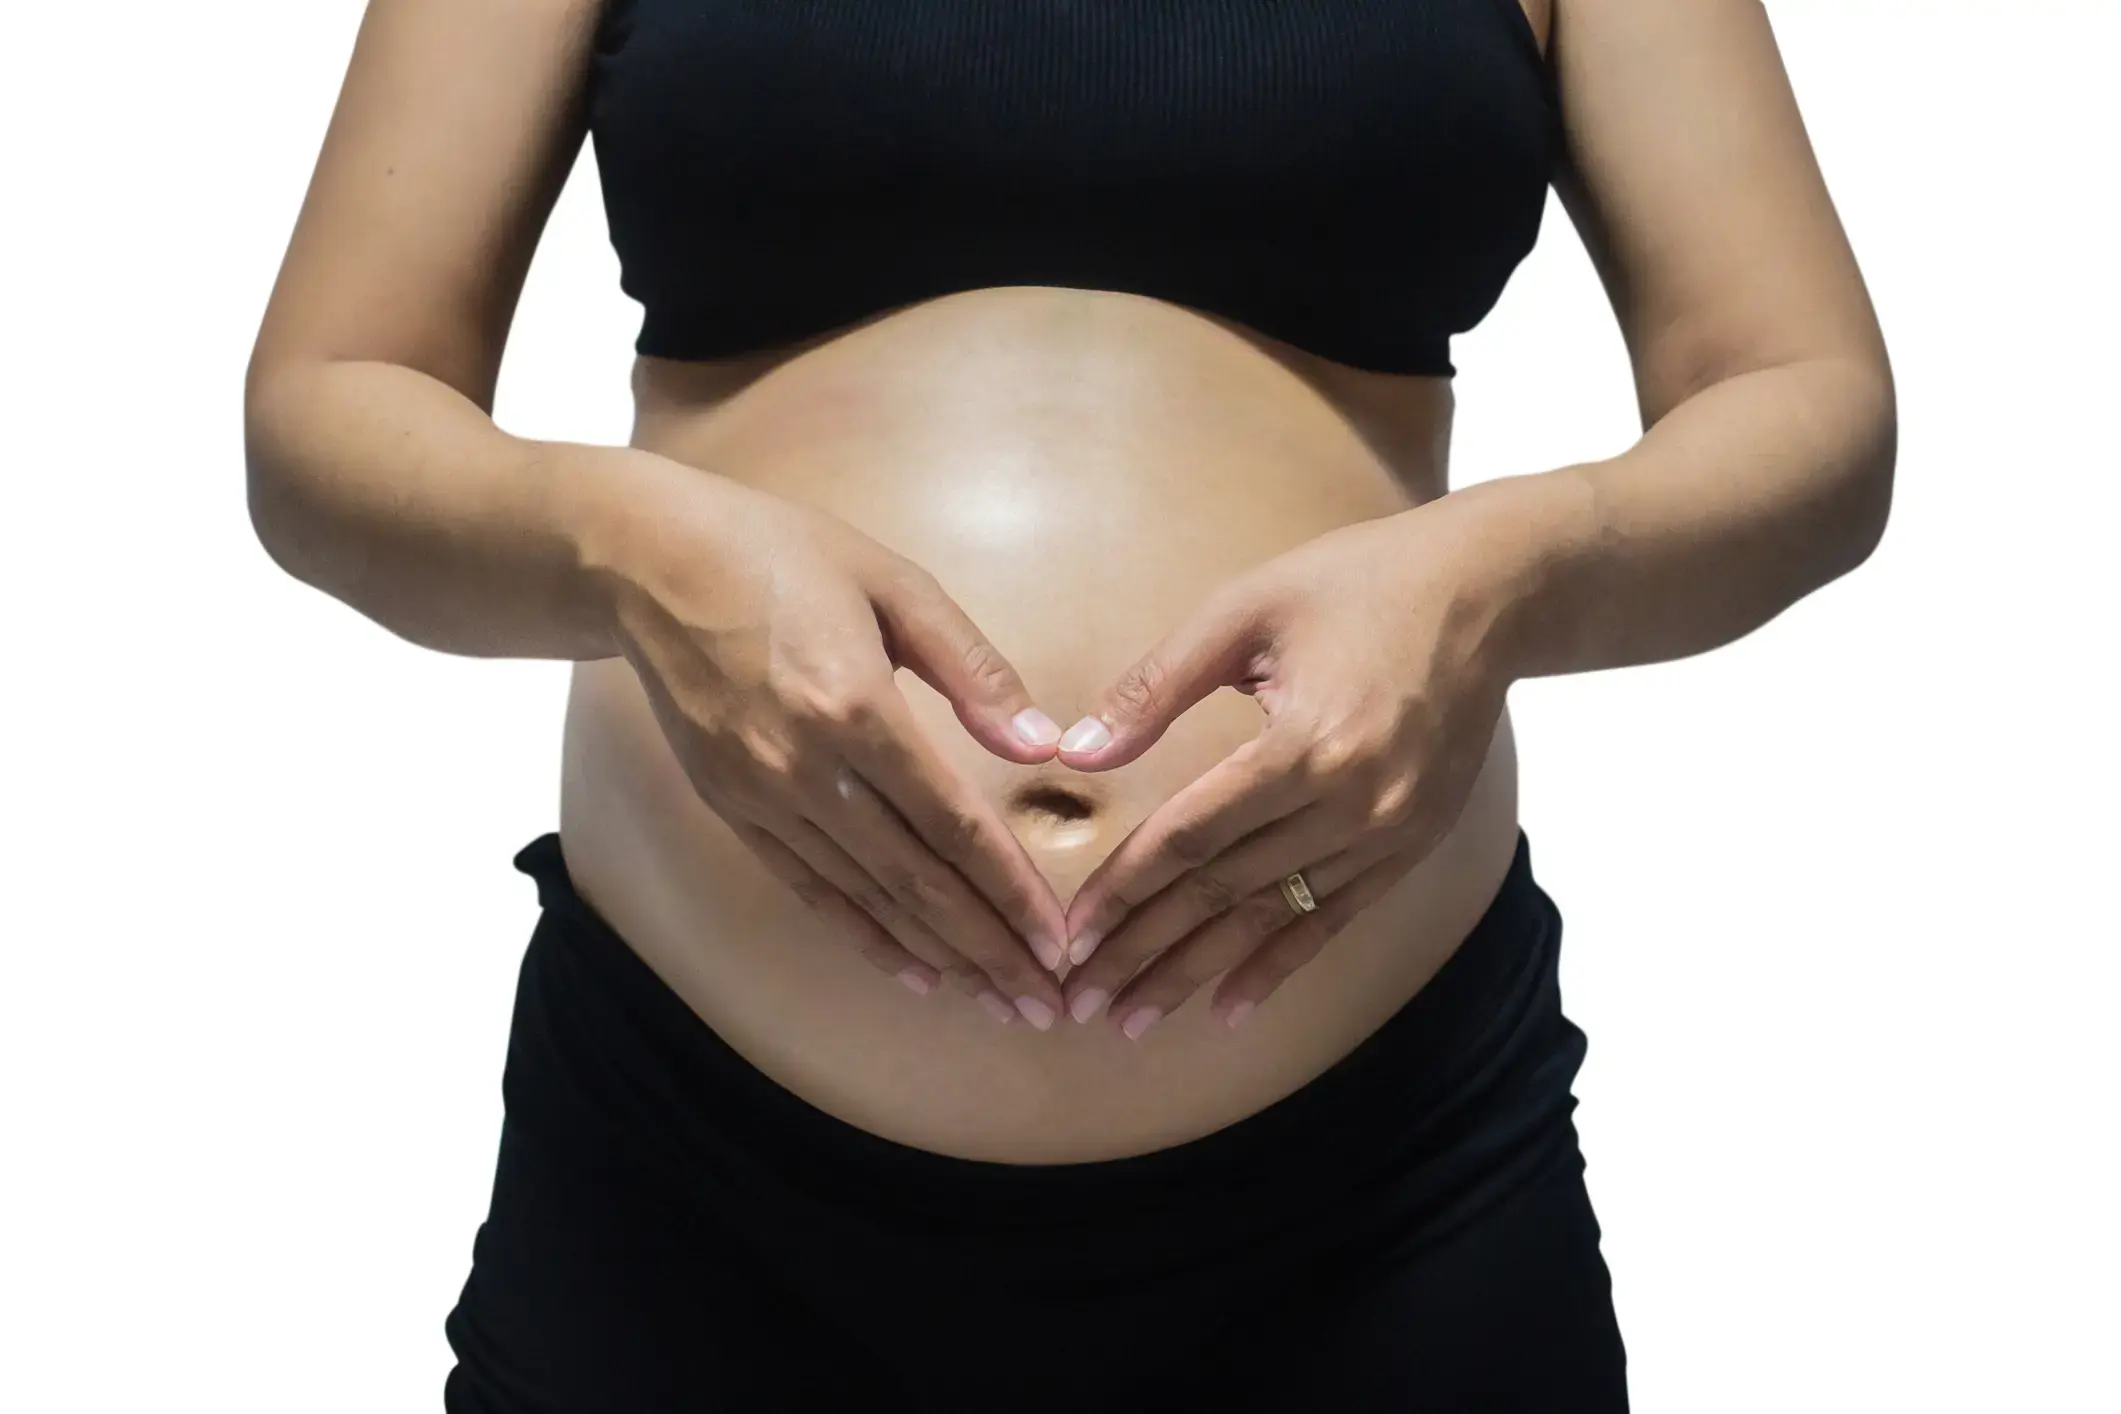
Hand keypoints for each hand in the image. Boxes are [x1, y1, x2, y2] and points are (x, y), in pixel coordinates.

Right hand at [586, 457, 1070, 1027]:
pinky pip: (811, 890)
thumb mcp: (895, 584)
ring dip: (938, 959)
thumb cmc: (783, 554)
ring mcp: (763, 797)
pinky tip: (915, 973)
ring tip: (996, 1003)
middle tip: (1044, 1007)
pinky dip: (866, 937)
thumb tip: (1042, 745)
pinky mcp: (732, 809)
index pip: (952, 825)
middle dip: (987, 951)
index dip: (1010, 892)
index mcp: (855, 708)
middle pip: (916, 882)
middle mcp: (806, 770)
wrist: (648, 564)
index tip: (1058, 943)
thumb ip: (973, 670)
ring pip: (867, 899)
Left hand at [1052, 500, 1520, 1036]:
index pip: (1190, 837)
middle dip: (1145, 952)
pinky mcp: (1410, 845)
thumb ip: (1155, 687)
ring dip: (1197, 974)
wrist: (1490, 592)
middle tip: (1079, 1002)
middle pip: (1224, 893)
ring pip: (1272, 920)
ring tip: (1133, 1020)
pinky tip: (1226, 1010)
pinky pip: (1332, 921)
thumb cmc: (1358, 582)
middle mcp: (1353, 804)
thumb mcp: (1244, 611)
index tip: (1069, 937)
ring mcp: (1388, 834)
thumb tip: (1076, 752)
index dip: (1123, 891)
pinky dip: (1277, 967)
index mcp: (1305, 744)